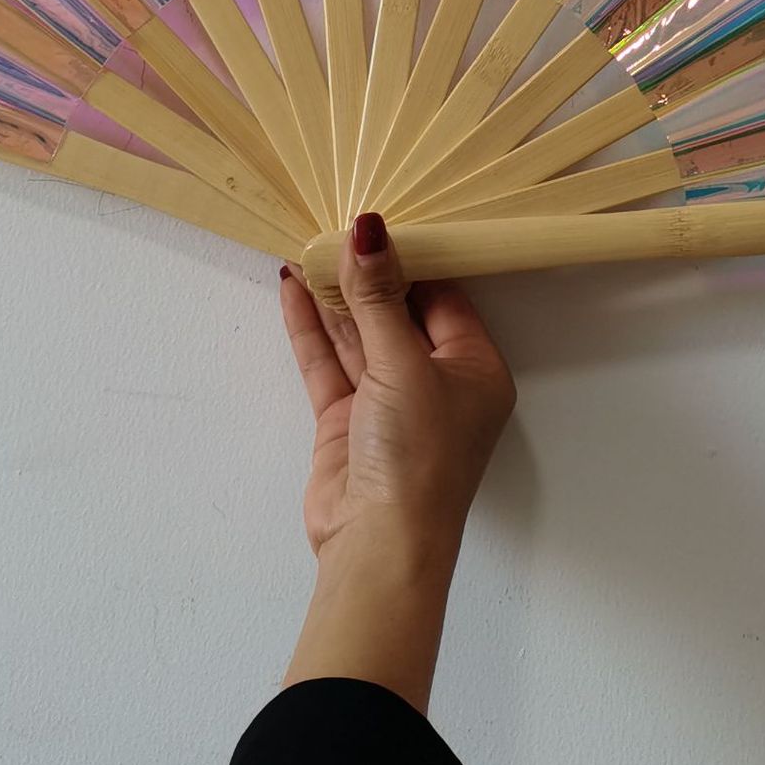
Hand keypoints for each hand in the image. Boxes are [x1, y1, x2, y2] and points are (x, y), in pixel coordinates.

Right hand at [278, 212, 515, 711]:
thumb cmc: (416, 455)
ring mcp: (389, 402)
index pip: (444, 297)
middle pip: (398, 313)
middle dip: (366, 274)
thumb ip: (377, 297)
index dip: (412, 258)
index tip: (379, 216)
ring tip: (305, 243)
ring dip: (333, 296)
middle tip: (334, 222)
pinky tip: (289, 288)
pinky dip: (311, 328)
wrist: (377, 547)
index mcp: (474, 369)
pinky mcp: (348, 421)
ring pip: (359, 335)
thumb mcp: (402, 364)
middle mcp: (435, 382)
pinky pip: (329, 362)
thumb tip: (369, 228)